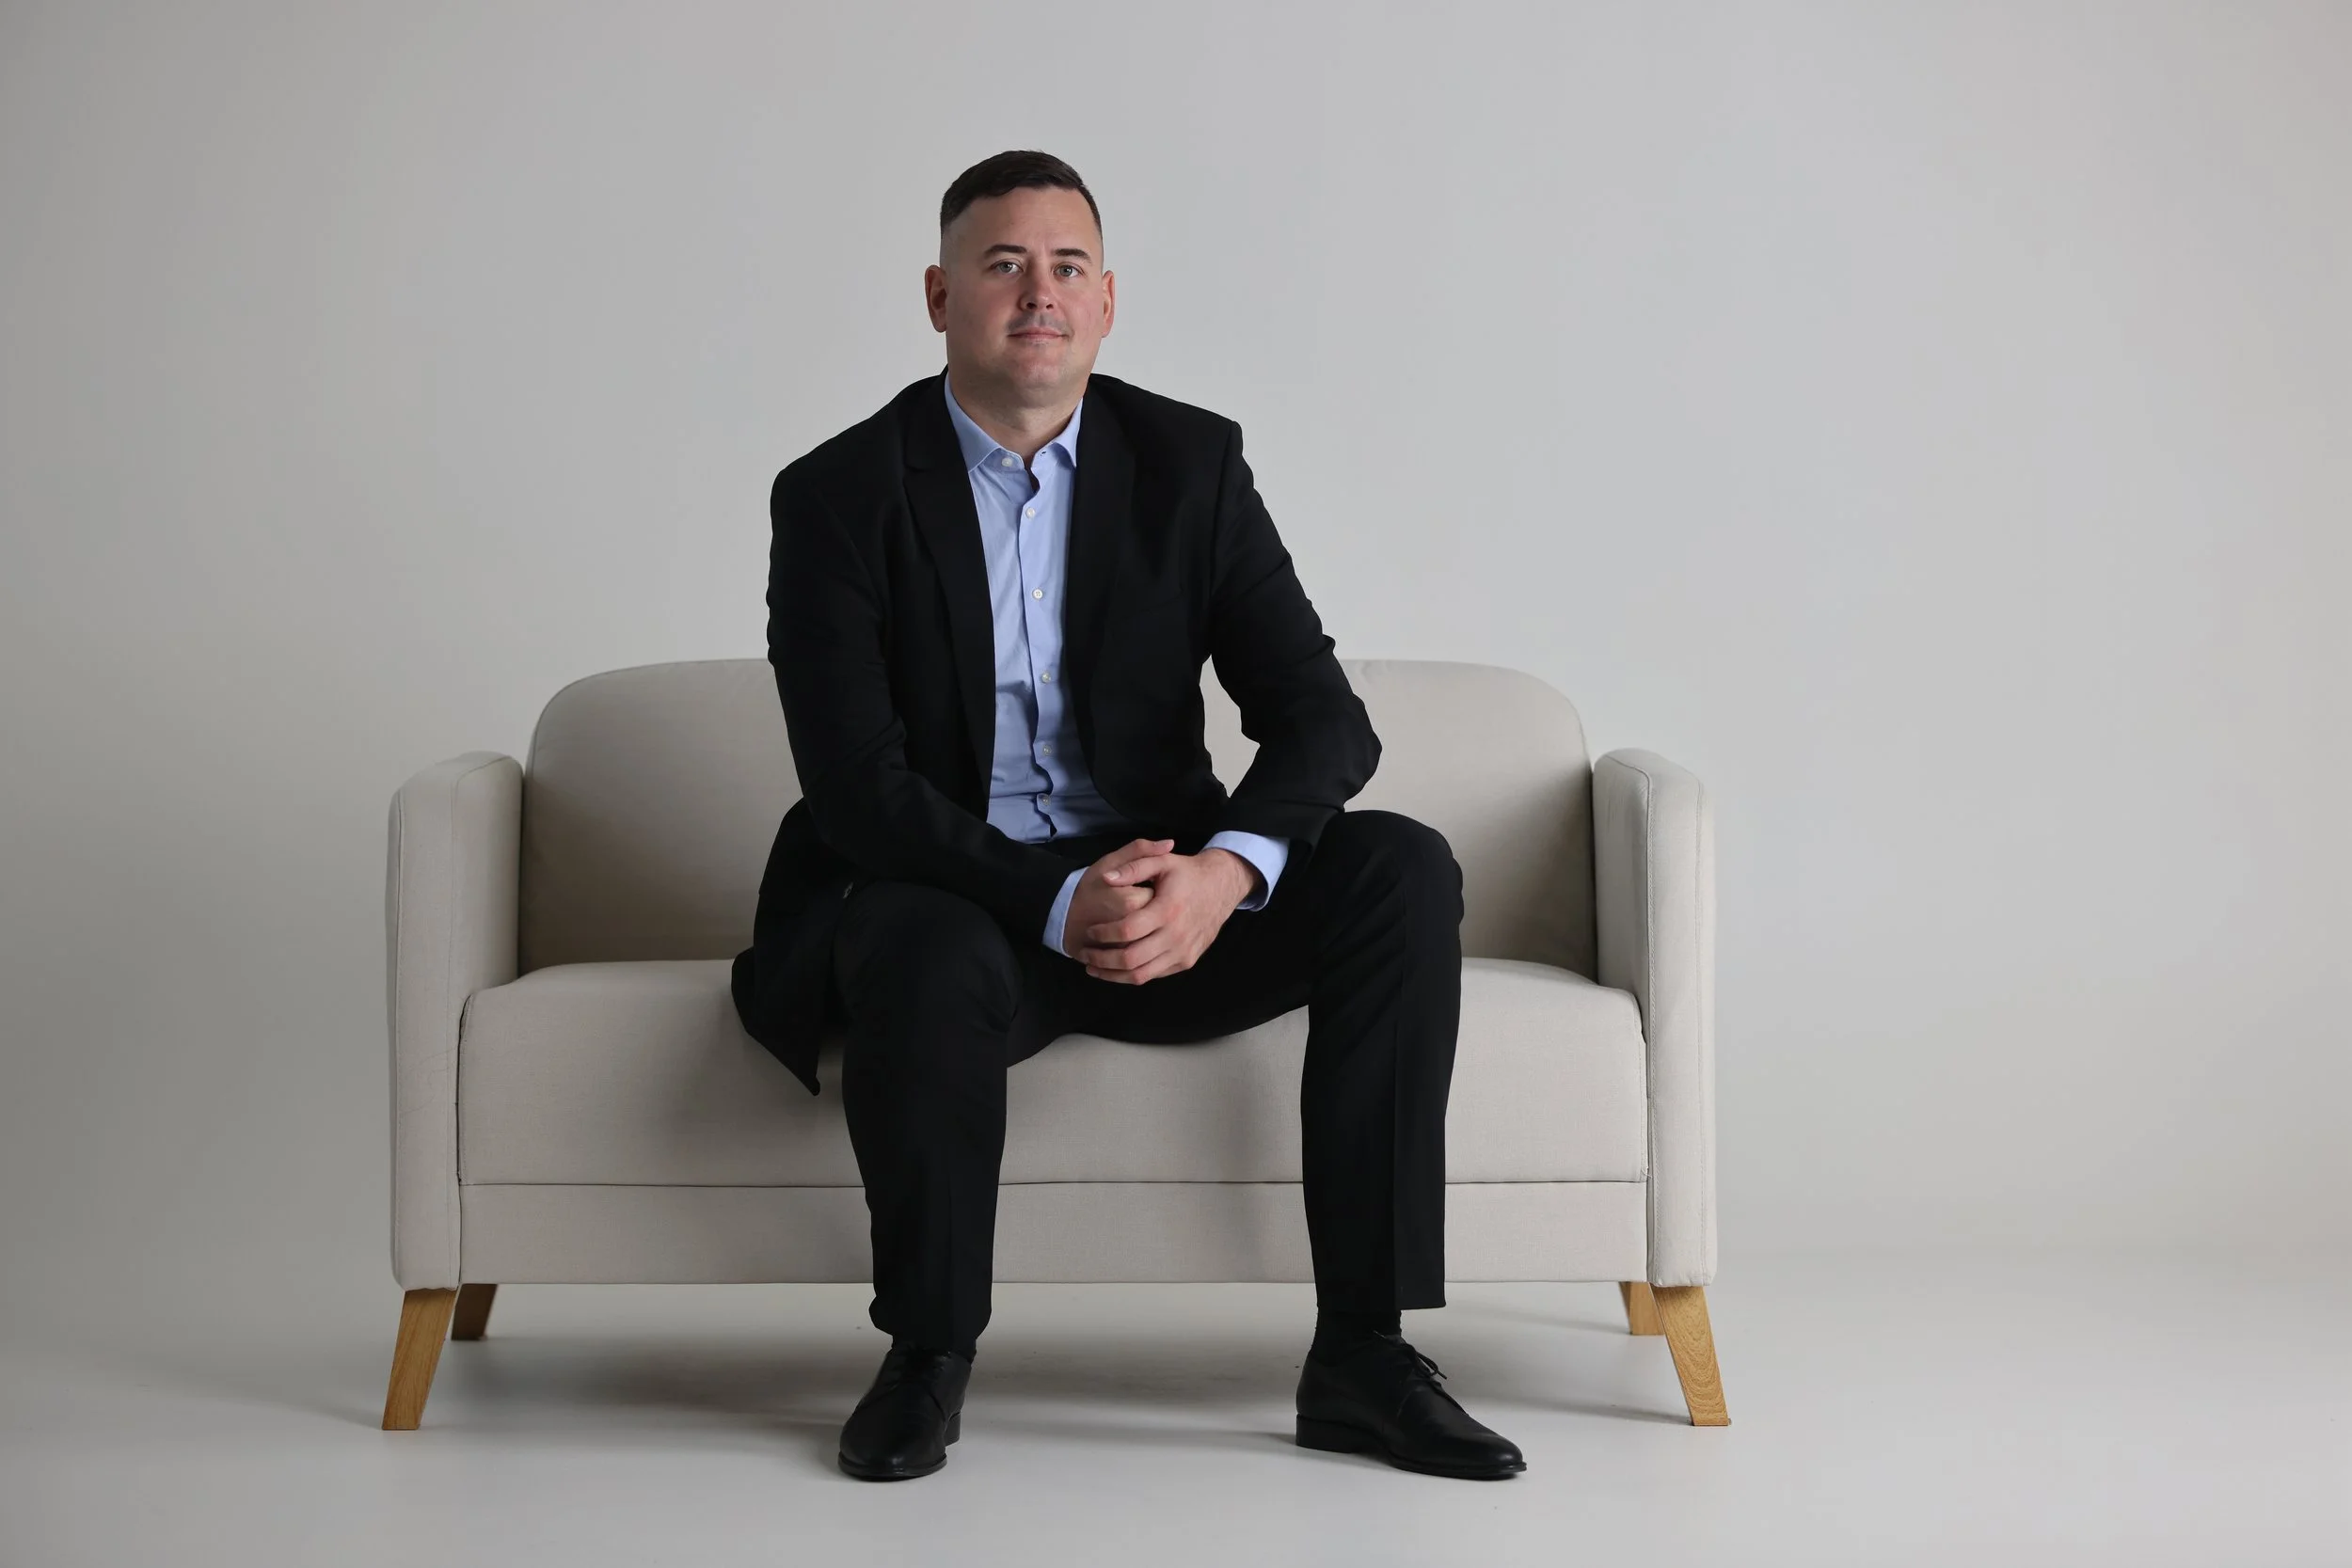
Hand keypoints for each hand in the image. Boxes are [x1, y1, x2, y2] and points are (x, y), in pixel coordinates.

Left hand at [1069, 842, 1256, 984]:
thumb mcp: (1162, 861)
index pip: (1126, 930)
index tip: (1089, 931)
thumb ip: (1133, 866)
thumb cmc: (1187, 873)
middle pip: (1130, 959)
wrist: (1222, 887)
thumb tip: (1107, 878)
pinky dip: (1131, 975)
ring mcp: (1182, 952)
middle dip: (1101, 960)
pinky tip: (1116, 968)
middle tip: (1084, 953)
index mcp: (1167, 910)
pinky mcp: (1186, 961)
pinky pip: (1154, 975)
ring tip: (1093, 967)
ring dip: (1112, 975)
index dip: (1103, 934)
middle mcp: (1176, 935)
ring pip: (1140, 975)